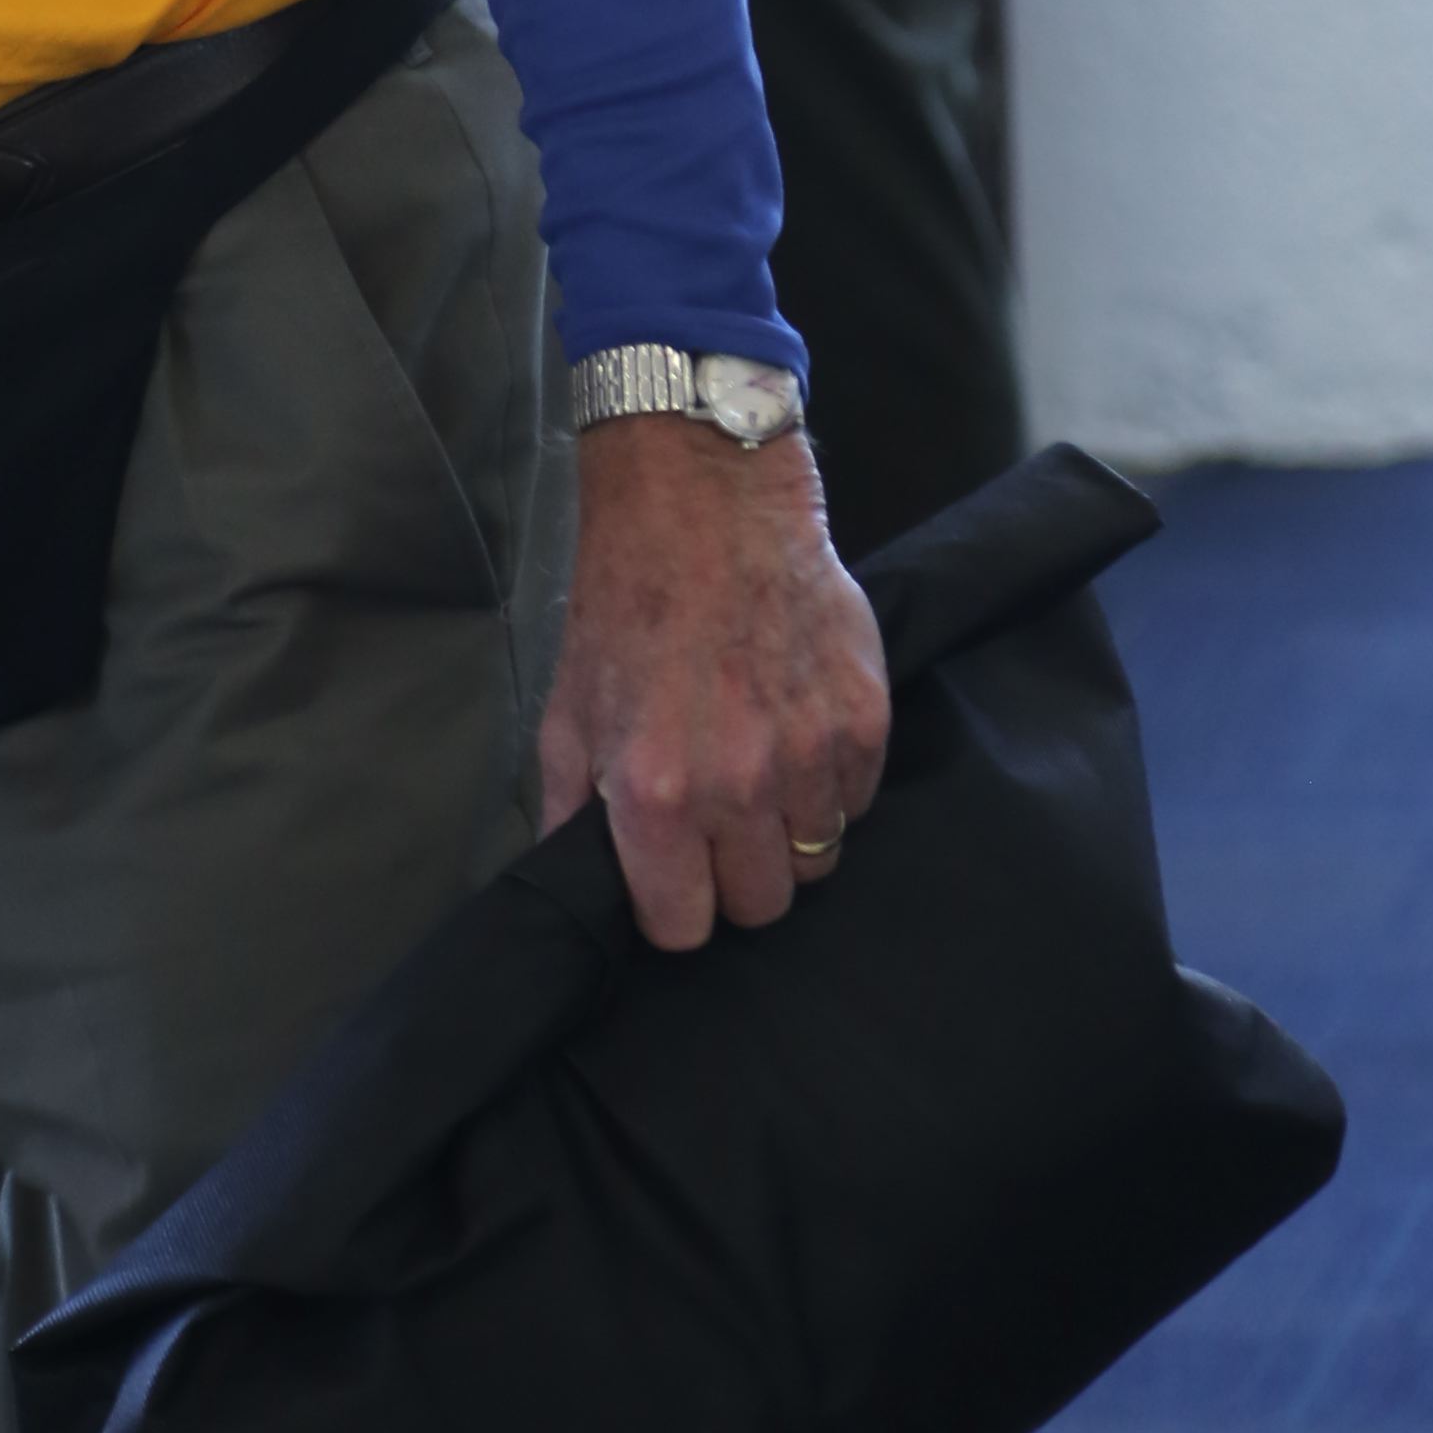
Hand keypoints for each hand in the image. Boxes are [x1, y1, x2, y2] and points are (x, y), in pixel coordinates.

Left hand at [535, 418, 888, 950]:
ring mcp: (810, 755)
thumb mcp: (567, 710)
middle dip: (737, 876)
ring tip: (760, 769)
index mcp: (654, 795)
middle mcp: (737, 787)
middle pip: (762, 905)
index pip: (684, 927)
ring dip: (789, 830)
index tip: (674, 876)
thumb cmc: (625, 605)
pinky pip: (859, 801)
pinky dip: (832, 784)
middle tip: (718, 822)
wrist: (704, 505)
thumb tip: (576, 883)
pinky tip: (796, 731)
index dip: (675, 906)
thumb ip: (572, 811)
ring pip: (819, 858)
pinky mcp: (865, 719)